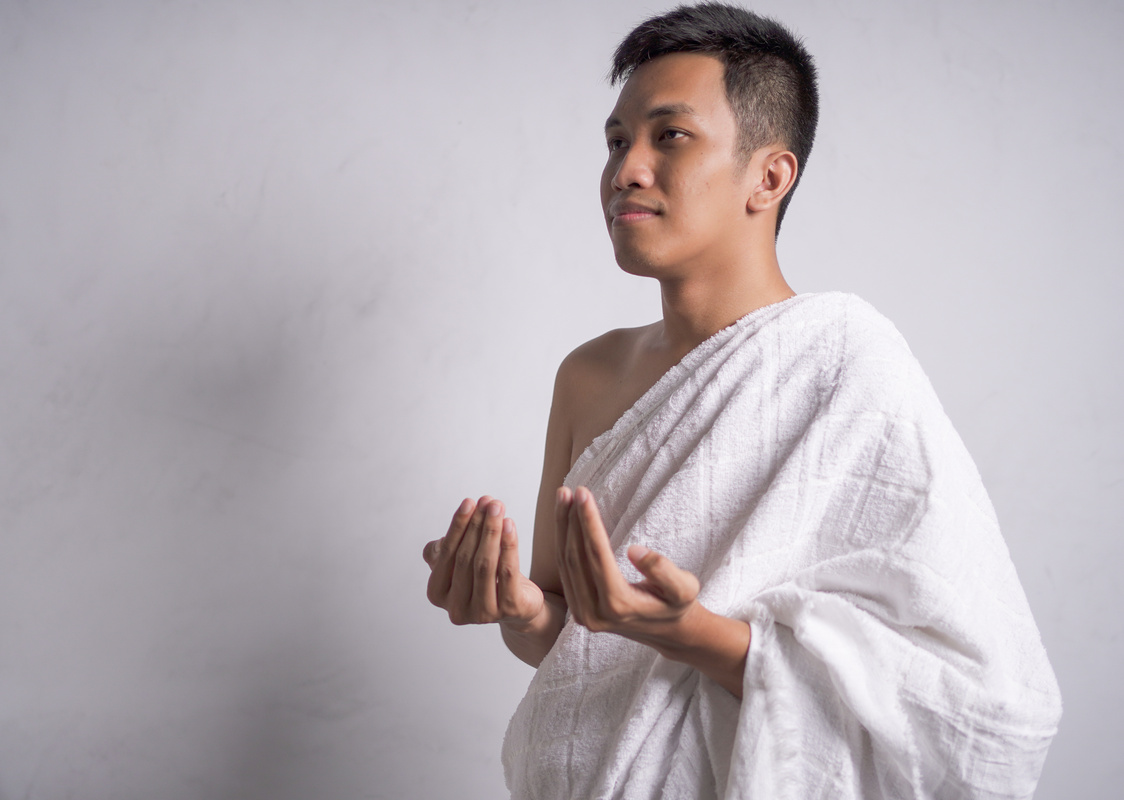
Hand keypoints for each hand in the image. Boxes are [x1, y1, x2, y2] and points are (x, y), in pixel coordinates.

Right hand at [423, 496, 544, 627]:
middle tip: (489, 502)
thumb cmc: (484, 579)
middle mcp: (456, 609)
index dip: (457, 526)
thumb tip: (443, 538)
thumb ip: (446, 550)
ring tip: (498, 507)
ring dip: (492, 531)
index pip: (446, 554)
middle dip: (477, 525)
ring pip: (485, 564)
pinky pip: (507, 571)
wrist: (518, 606)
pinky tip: (510, 525)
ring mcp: (482, 614)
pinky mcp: (508, 610)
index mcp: (437, 594)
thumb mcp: (460, 563)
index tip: (469, 502)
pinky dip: (508, 545)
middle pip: (465, 557)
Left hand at [555, 486, 699, 641]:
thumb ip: (663, 570)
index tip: (583, 493)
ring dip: (562, 528)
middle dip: (570, 521)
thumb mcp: (684, 588)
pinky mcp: (578, 610)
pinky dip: (563, 543)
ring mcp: (582, 615)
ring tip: (562, 497)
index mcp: (619, 605)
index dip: (588, 522)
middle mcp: (594, 613)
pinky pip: (566, 571)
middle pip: (575, 558)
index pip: (597, 555)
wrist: (669, 632)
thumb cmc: (678, 605)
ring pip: (566, 564)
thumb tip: (634, 550)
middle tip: (567, 489)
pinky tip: (565, 521)